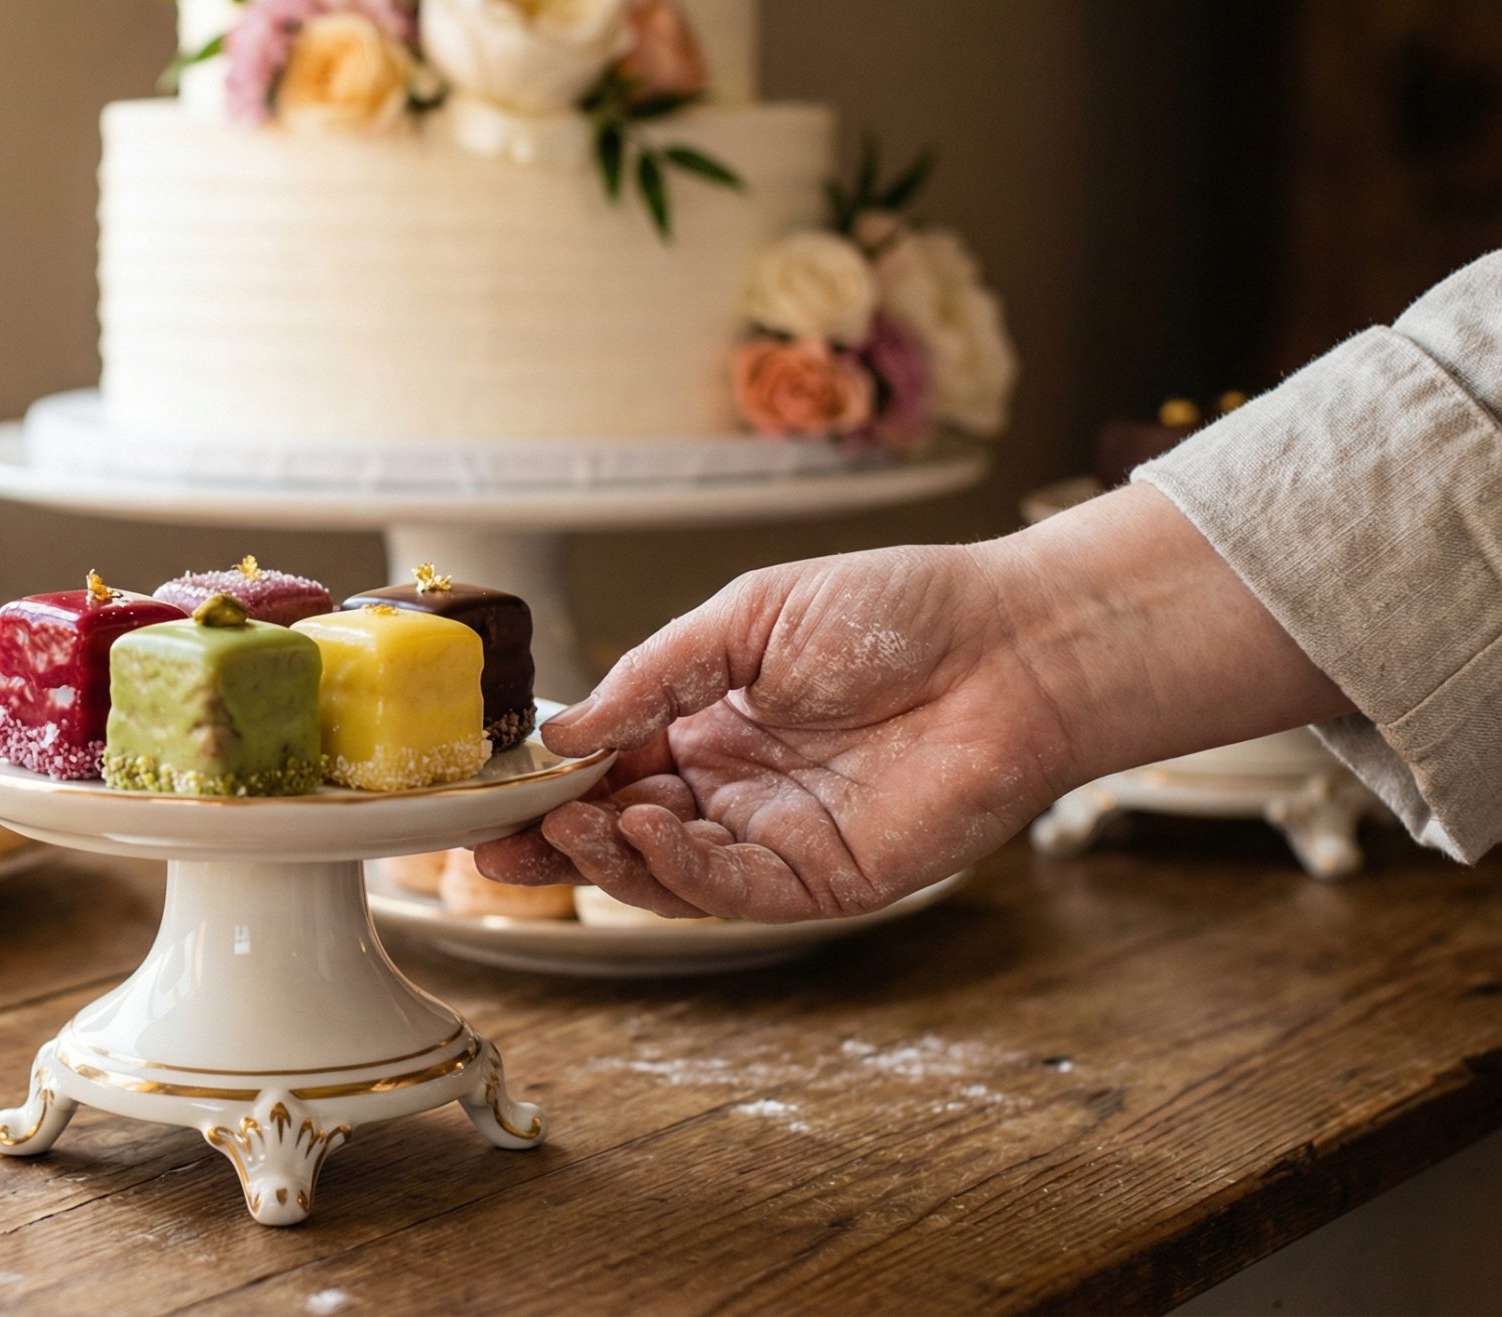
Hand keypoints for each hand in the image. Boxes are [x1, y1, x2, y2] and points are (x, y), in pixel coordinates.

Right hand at [478, 486, 1348, 920]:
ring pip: (664, 873)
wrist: (1011, 647)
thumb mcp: (746, 617)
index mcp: (712, 722)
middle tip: (494, 840)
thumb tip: (566, 732)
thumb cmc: (899, 611)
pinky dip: (676, 870)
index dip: (550, 783)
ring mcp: (777, 839)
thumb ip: (653, 676)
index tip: (490, 790)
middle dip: (554, 841)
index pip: (610, 768)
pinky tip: (643, 832)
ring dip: (607, 856)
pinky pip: (730, 891)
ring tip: (571, 822)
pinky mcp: (823, 881)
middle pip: (622, 834)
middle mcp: (736, 788)